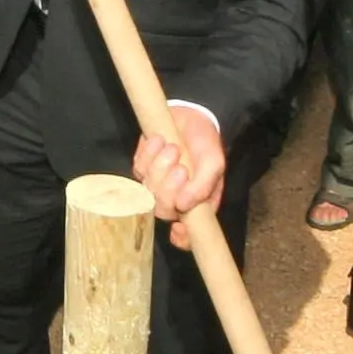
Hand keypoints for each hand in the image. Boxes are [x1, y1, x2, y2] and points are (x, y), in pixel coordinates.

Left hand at [129, 102, 226, 241]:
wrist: (191, 115)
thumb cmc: (206, 143)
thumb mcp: (214, 163)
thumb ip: (204, 186)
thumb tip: (184, 205)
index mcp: (196, 206)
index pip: (186, 236)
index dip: (182, 238)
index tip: (180, 226)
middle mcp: (174, 200)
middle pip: (162, 210)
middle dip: (169, 188)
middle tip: (182, 166)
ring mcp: (156, 185)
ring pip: (148, 189)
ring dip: (160, 166)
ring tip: (174, 148)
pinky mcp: (142, 168)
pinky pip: (138, 168)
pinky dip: (149, 153)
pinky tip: (160, 140)